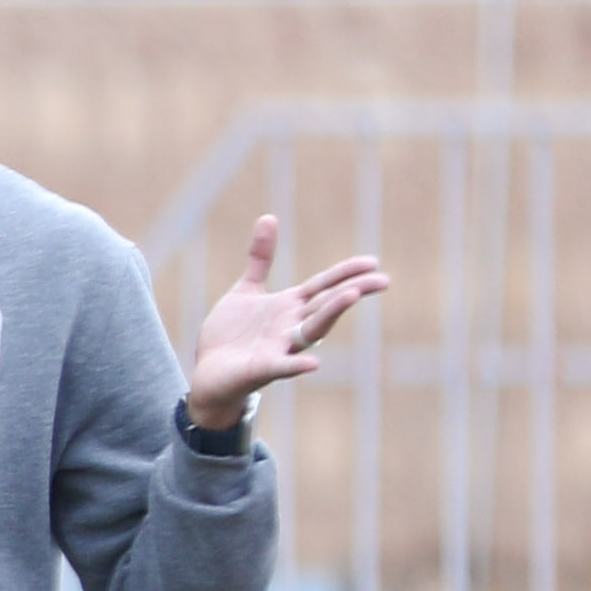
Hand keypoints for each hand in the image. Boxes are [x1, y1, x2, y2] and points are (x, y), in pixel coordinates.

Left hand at [186, 216, 387, 432]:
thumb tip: (268, 217)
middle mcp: (291, 326)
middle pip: (327, 305)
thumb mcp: (247, 290)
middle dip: (352, 290)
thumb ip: (260, 258)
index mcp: (289, 306)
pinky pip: (283, 366)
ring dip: (331, 313)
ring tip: (352, 296)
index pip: (323, 286)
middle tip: (381, 280)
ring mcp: (280, 348)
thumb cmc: (232, 334)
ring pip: (311, 330)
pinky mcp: (262, 369)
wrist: (209, 372)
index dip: (346, 273)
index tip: (373, 262)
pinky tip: (313, 363)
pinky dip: (297, 364)